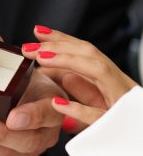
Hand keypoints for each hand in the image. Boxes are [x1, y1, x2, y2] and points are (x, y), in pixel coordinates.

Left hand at [0, 32, 63, 155]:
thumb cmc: (20, 91)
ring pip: (2, 154)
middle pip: (24, 141)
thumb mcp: (20, 72)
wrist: (21, 115)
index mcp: (51, 108)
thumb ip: (6, 55)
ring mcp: (25, 154)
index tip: (13, 117)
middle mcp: (42, 135)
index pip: (48, 114)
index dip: (33, 116)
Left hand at [21, 25, 136, 125]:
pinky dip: (78, 108)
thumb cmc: (126, 125)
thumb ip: (83, 89)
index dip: (62, 39)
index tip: (38, 31)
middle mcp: (118, 83)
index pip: (84, 50)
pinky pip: (99, 115)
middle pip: (90, 53)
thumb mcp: (101, 103)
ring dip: (68, 61)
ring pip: (98, 71)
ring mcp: (122, 100)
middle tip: (28, 47)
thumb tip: (64, 75)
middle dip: (58, 45)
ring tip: (41, 59)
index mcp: (111, 78)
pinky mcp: (120, 124)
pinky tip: (57, 103)